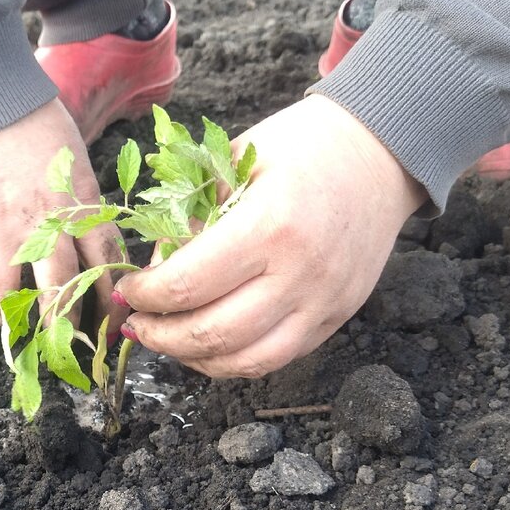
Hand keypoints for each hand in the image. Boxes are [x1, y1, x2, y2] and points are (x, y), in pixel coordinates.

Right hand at [0, 99, 127, 330]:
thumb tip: (90, 246)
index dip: (108, 303)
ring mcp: (0, 225)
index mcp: (81, 205)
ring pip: (3, 294)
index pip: (106, 266)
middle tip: (55, 341)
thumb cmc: (34, 121)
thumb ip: (83, 205)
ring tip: (4, 319)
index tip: (108, 327)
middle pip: (58, 294)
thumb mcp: (76, 162)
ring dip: (4, 316)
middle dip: (58, 326)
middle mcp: (45, 222)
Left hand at [114, 95, 426, 377]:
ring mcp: (323, 302)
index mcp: (269, 224)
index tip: (128, 291)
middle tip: (137, 324)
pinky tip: (209, 344)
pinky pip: (277, 358)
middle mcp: (300, 272)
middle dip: (161, 337)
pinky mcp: (336, 318)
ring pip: (246, 361)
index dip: (145, 296)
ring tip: (168, 339)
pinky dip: (234, 360)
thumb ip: (191, 216)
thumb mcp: (236, 160)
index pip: (187, 284)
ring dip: (195, 359)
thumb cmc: (303, 147)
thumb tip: (152, 272)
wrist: (382, 155)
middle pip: (213, 334)